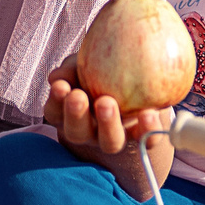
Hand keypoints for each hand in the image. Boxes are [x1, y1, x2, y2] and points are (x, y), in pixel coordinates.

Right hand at [44, 59, 176, 201]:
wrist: (137, 85)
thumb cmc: (100, 69)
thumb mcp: (85, 63)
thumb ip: (72, 67)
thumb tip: (56, 76)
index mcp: (69, 114)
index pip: (55, 112)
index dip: (55, 101)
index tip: (59, 85)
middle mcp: (89, 132)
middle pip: (77, 133)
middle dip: (75, 116)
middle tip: (77, 97)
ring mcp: (114, 138)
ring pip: (110, 142)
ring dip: (108, 125)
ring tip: (106, 103)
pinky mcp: (141, 138)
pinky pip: (146, 140)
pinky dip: (148, 129)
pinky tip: (149, 113)